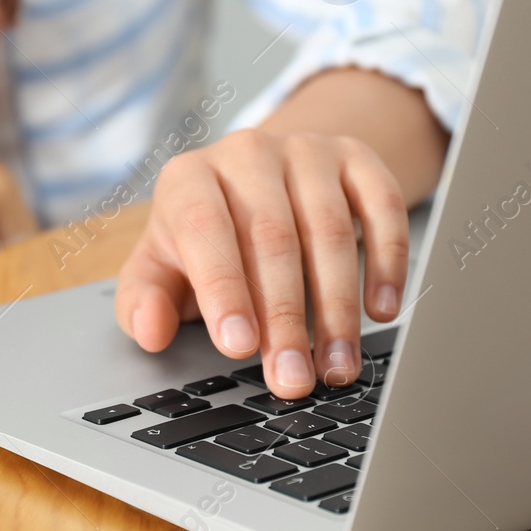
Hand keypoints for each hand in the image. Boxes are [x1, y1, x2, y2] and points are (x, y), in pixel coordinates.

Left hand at [115, 129, 408, 399]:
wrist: (257, 180)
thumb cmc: (204, 239)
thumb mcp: (160, 266)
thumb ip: (142, 302)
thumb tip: (151, 331)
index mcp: (188, 178)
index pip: (204, 229)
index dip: (223, 289)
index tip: (239, 347)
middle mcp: (246, 154)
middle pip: (272, 237)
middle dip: (285, 318)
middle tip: (293, 378)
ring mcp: (305, 152)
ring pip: (331, 229)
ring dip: (337, 306)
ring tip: (337, 365)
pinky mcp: (356, 157)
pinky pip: (382, 205)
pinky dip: (388, 260)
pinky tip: (381, 310)